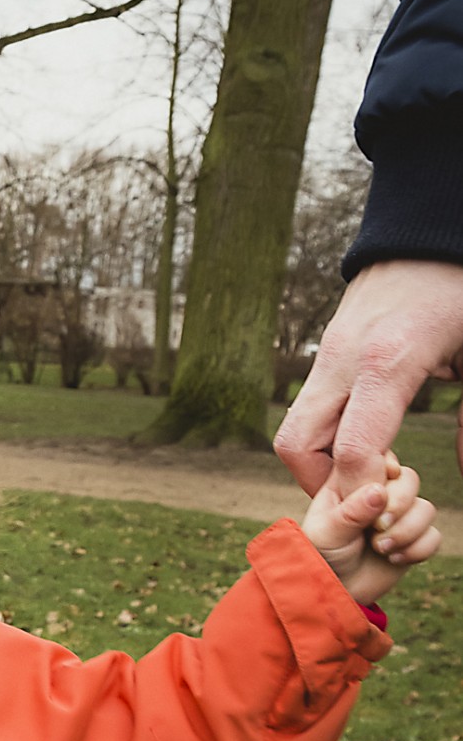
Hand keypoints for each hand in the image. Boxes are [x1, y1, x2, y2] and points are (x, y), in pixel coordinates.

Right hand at [275, 261, 462, 496]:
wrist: (434, 230)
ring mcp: (329, 352)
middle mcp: (345, 359)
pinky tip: (366, 432)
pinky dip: (325, 435)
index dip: (361, 492)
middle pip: (297, 448)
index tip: (384, 510)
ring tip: (366, 466)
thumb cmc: (462, 291)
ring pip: (293, 431)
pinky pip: (308, 408)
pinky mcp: (326, 349)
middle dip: (322, 484)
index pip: (352, 451)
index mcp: (389, 363)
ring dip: (319, 462)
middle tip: (364, 493)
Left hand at [303, 453, 439, 604]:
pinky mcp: (413, 539)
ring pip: (426, 509)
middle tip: (377, 528)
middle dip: (399, 506)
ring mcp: (398, 516)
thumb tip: (379, 491)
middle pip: (410, 480)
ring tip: (380, 549)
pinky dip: (416, 550)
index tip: (378, 490)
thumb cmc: (322, 557)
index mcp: (353, 481)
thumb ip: (351, 512)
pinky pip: (434, 536)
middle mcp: (379, 494)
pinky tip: (392, 559)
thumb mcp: (327, 533)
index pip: (382, 458)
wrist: (335, 590)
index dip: (387, 470)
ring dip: (406, 532)